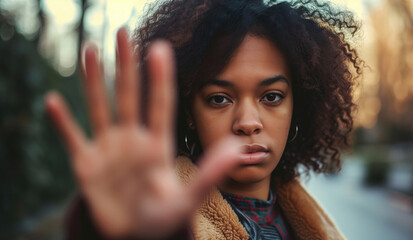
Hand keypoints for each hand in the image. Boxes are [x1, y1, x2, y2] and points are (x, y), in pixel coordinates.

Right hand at [45, 27, 241, 238]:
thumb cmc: (161, 217)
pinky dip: (62, 122)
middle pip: (128, 95)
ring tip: (89, 49)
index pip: (160, 104)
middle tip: (123, 32)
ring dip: (92, 80)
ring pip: (99, 107)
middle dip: (125, 65)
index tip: (160, 49)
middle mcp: (132, 140)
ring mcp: (107, 149)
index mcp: (157, 146)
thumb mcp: (187, 199)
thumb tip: (238, 147)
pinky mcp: (85, 164)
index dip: (159, 78)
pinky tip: (53, 100)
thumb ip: (210, 173)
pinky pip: (71, 138)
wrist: (133, 235)